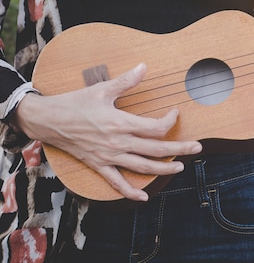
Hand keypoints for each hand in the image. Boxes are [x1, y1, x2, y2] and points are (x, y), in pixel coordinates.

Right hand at [16, 63, 202, 201]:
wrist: (47, 120)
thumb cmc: (75, 103)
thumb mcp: (102, 89)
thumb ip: (126, 80)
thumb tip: (144, 66)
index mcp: (121, 122)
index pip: (155, 128)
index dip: (170, 121)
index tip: (175, 112)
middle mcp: (118, 142)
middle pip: (156, 150)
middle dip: (180, 149)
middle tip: (197, 148)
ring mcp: (108, 156)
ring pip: (142, 167)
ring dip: (163, 169)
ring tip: (180, 168)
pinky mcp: (98, 165)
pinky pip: (116, 182)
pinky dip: (130, 191)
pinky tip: (143, 196)